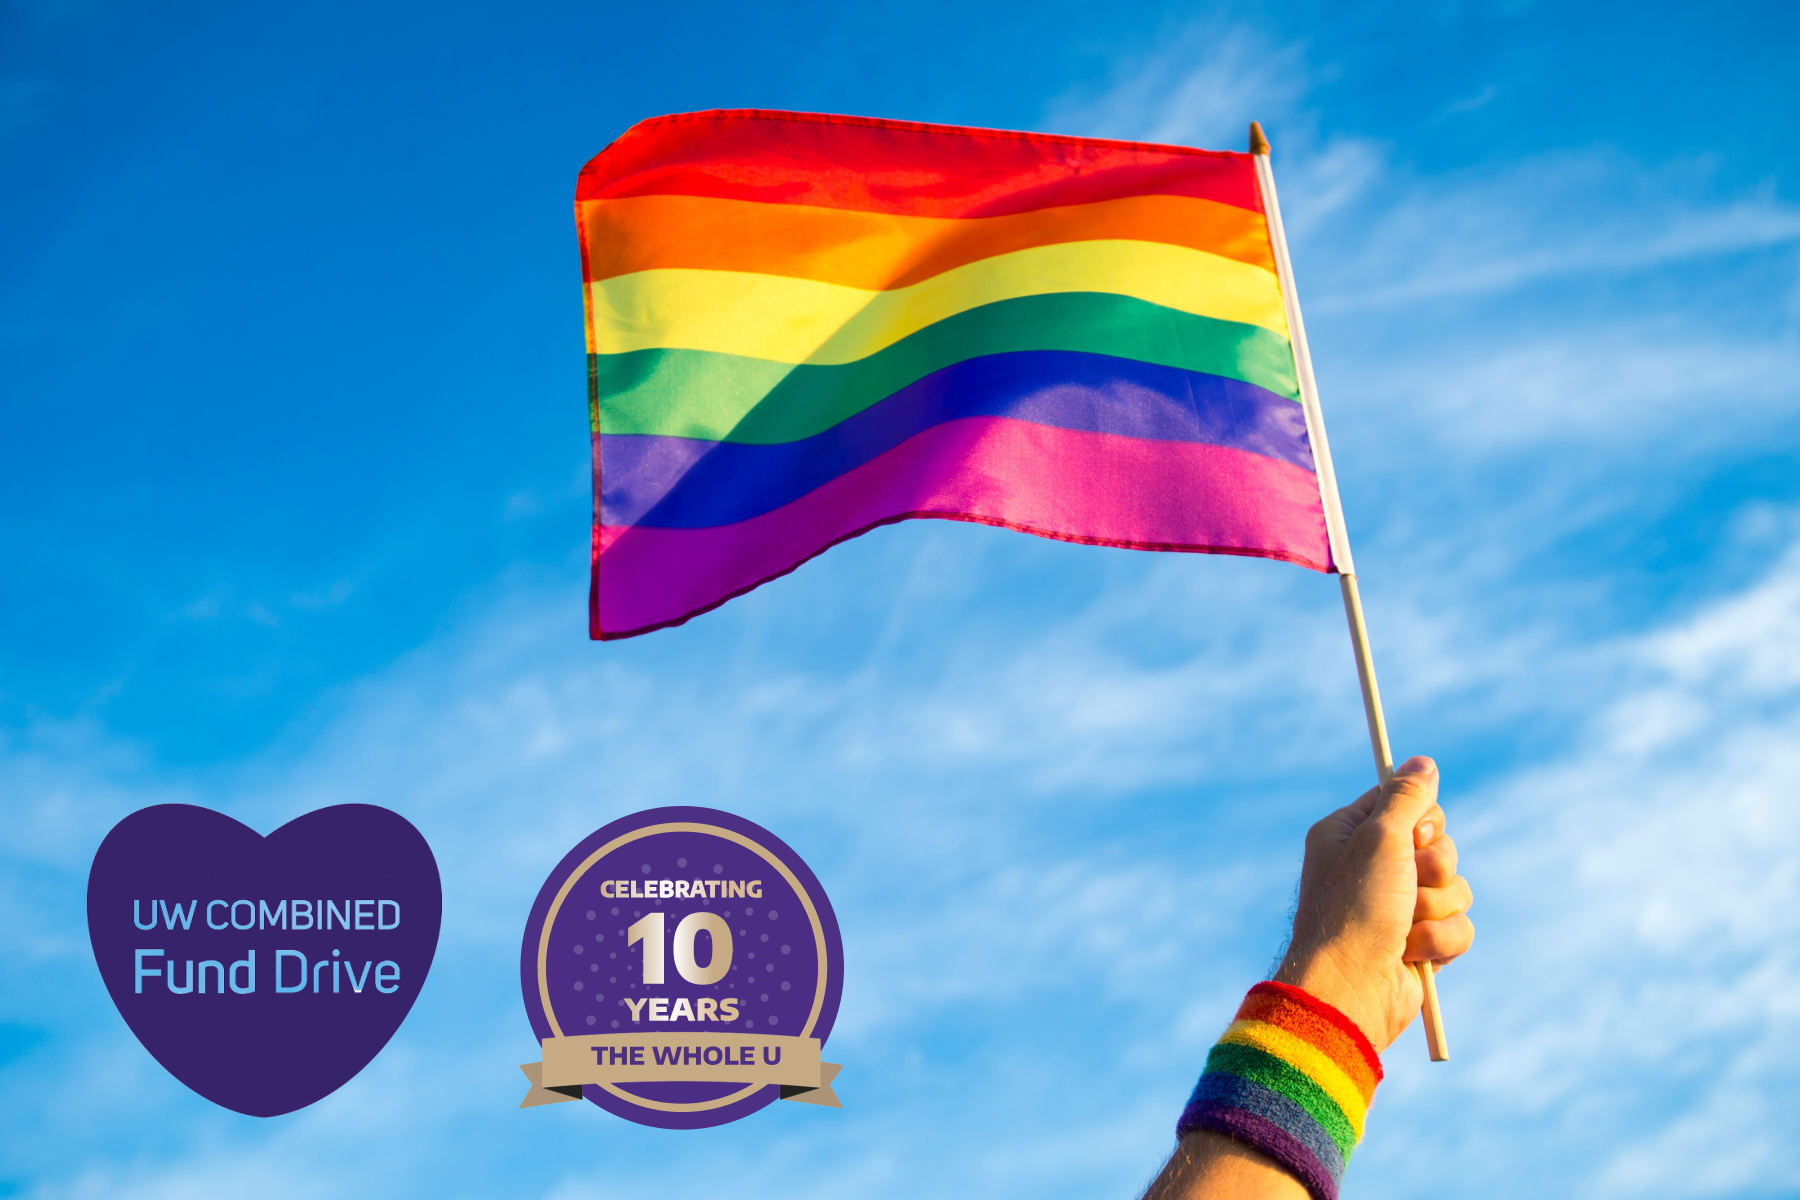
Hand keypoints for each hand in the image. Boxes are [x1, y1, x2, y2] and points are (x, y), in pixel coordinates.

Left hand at [1273, 756, 1474, 1050]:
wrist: (1350, 989)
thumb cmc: (1355, 909)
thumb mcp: (1379, 837)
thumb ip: (1406, 797)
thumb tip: (1424, 762)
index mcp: (1350, 835)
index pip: (1407, 805)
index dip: (1423, 822)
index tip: (1415, 836)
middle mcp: (1373, 868)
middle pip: (1440, 846)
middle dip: (1435, 868)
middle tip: (1409, 883)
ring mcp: (1397, 908)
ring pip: (1455, 888)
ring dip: (1436, 907)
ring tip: (1403, 925)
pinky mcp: (1419, 944)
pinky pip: (1458, 927)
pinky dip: (1440, 941)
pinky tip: (1410, 954)